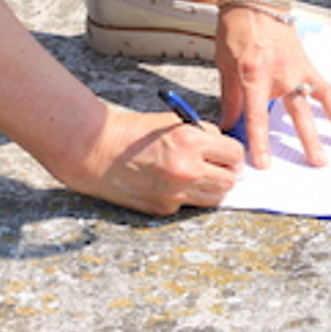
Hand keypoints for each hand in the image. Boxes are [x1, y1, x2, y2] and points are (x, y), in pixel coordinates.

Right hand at [65, 106, 242, 215]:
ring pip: (215, 198)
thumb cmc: (133, 133)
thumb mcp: (173, 123)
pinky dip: (189, 195)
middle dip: (228, 172)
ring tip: (202, 176)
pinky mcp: (164, 209)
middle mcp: (186, 170)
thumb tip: (225, 148)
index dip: (234, 153)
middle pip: (229, 180)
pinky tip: (174, 183)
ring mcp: (176, 193)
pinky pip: (190, 204)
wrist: (96, 152)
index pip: (235, 154)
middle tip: (220, 166)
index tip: (230, 154)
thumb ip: (202, 135)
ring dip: (214, 187)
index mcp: (190, 141)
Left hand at [216, 6, 330, 169]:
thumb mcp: (224, 63)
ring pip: (320, 100)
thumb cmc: (237, 26)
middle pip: (296, 113)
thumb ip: (230, 97)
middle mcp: (280, 73)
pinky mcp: (306, 62)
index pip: (257, 116)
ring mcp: (297, 68)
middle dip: (307, 140)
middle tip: (318, 162)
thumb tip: (230, 124)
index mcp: (254, 74)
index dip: (260, 142)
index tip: (264, 163)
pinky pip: (326, 85)